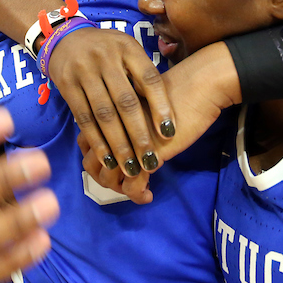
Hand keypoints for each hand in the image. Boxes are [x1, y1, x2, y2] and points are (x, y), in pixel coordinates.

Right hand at [49, 27, 175, 178]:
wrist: (65, 38)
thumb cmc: (107, 50)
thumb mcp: (128, 50)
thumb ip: (143, 74)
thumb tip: (164, 113)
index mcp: (128, 48)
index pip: (149, 79)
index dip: (161, 107)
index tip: (169, 134)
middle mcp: (105, 58)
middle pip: (126, 101)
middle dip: (139, 135)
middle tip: (150, 160)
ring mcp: (84, 71)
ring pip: (104, 114)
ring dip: (118, 144)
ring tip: (130, 167)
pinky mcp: (66, 85)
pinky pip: (83, 118)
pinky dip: (96, 141)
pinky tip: (108, 158)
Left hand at [81, 42, 242, 203]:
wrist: (197, 87)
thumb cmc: (173, 92)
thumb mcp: (142, 103)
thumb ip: (126, 118)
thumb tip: (121, 142)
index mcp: (105, 113)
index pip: (85, 144)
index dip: (97, 161)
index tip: (113, 167)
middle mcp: (110, 130)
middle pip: (91, 163)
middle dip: (105, 179)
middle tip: (123, 183)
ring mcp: (125, 143)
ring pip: (108, 177)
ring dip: (119, 190)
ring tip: (137, 190)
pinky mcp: (145, 156)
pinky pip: (133, 186)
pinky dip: (137, 196)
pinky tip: (148, 196)